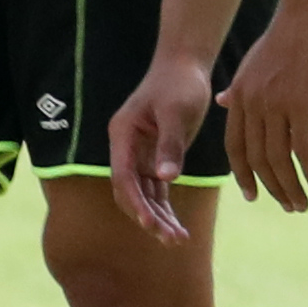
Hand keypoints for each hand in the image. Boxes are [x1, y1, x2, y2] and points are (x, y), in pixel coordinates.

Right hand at [103, 49, 220, 244]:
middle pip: (129, 191)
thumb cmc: (180, 84)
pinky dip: (165, 208)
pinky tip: (178, 227)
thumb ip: (171, 145)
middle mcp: (126, 148)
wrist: (185, 66)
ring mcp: (139, 155)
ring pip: (143, 195)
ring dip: (158, 217)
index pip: (123, 177)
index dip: (135, 203)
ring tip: (178, 240)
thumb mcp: (177, 112)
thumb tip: (165, 179)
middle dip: (147, 217)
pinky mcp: (154, 157)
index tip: (151, 224)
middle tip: (170, 239)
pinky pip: (156, 190)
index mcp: (123, 135)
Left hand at [216, 0, 307, 216]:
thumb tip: (224, 101)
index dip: (243, 173)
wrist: (307, 13)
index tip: (252, 195)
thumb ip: (238, 88)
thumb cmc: (285, 37)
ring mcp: (276, 105)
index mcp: (238, 96)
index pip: (234, 146)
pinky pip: (302, 148)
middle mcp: (252, 104)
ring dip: (291, 186)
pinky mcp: (303, 104)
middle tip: (286, 206)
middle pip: (256, 159)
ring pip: (278, 158)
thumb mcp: (252, 64)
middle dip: (271, 187)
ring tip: (302, 203)